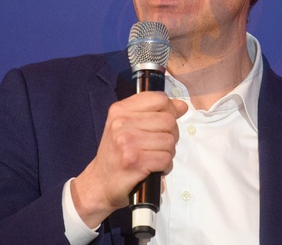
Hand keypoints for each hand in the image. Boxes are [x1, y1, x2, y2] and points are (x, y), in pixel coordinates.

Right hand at [71, 92, 187, 227]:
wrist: (99, 183)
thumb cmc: (117, 154)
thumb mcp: (129, 126)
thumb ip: (154, 113)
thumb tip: (182, 105)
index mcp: (120, 110)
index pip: (159, 99)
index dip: (170, 110)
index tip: (165, 123)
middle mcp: (121, 122)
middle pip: (168, 120)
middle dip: (171, 134)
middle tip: (159, 145)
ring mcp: (127, 142)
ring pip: (169, 141)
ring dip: (168, 153)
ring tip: (154, 158)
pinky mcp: (134, 161)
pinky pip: (166, 159)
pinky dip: (165, 166)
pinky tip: (154, 169)